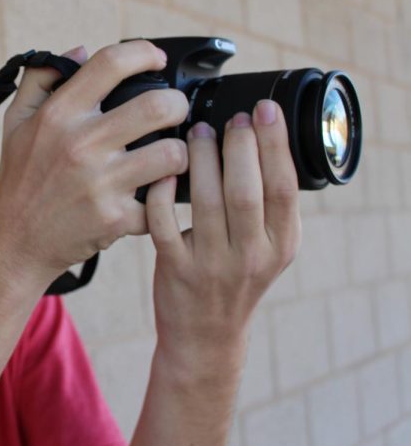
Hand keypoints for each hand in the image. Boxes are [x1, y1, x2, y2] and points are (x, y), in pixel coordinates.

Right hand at [0, 40, 188, 284]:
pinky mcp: (116, 219)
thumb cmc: (19, 179)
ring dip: (179, 154)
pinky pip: (163, 202)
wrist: (15, 241)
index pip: (111, 63)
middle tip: (174, 111)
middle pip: (158, 106)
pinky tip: (157, 194)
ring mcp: (101, 184)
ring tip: (169, 156)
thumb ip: (42, 79)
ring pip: (173, 154)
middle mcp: (81, 144)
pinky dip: (166, 199)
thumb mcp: (16, 122)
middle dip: (177, 104)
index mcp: (59, 114)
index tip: (156, 60)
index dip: (144, 52)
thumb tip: (80, 50)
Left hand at [145, 100, 300, 370]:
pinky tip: (162, 170)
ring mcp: (212, 264)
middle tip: (229, 116)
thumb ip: (268, 206)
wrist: (205, 335)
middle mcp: (252, 255)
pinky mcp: (176, 269)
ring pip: (208, 203)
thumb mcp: (268, 247)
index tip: (265, 110)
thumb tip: (260, 140)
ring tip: (197, 132)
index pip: (283, 187)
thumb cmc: (234, 278)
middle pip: (247, 191)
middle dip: (239, 146)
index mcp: (281, 243)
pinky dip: (162, 193)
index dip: (274, 144)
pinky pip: (165, 224)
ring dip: (202, 160)